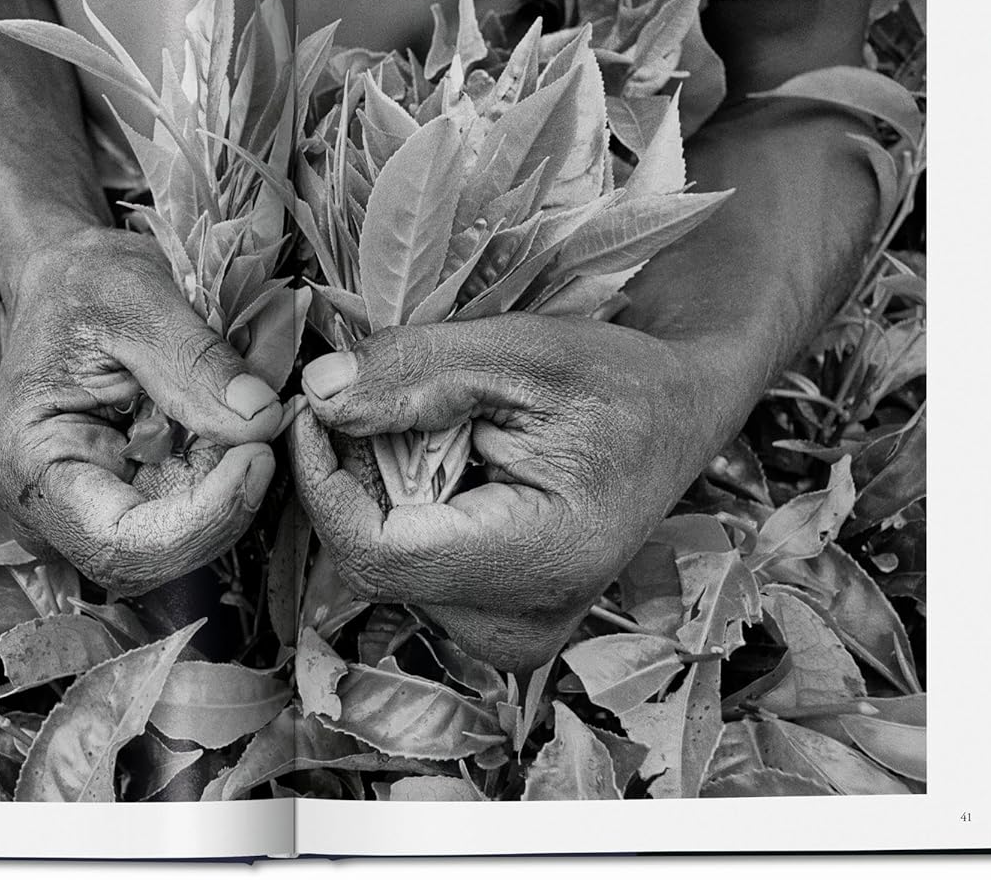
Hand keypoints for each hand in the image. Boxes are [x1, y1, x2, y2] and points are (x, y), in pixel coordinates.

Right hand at [0, 229, 282, 595]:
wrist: (69, 280)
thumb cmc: (82, 283)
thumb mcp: (139, 299)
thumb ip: (197, 362)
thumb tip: (261, 419)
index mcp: (29, 465)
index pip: (118, 544)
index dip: (199, 520)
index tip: (256, 457)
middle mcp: (52, 506)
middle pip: (154, 557)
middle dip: (224, 506)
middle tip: (265, 433)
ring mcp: (92, 508)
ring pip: (181, 541)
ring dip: (229, 490)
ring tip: (244, 415)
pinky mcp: (130, 497)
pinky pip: (190, 513)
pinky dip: (225, 475)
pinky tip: (232, 427)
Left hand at [289, 313, 737, 671]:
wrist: (678, 417)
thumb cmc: (617, 380)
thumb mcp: (522, 351)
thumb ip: (416, 372)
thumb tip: (316, 395)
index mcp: (541, 564)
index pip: (374, 551)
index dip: (323, 479)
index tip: (312, 408)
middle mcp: (520, 626)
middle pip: (370, 560)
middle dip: (352, 474)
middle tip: (375, 398)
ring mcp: (508, 637)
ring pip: (381, 567)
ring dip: (375, 489)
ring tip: (429, 429)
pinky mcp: (494, 626)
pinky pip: (408, 571)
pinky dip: (400, 510)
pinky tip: (442, 466)